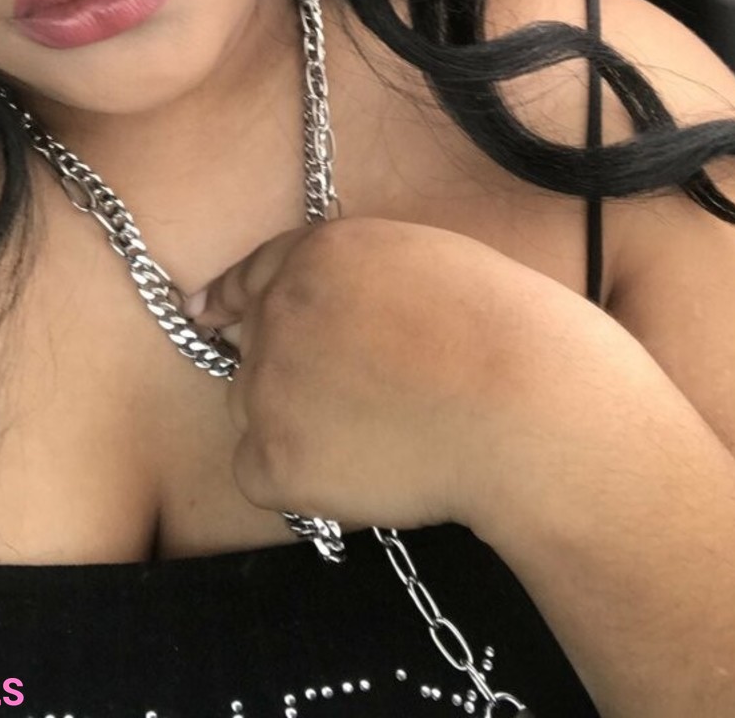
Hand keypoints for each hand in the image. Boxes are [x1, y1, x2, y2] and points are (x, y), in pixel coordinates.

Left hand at [184, 216, 562, 531]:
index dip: (231, 297)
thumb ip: (360, 277)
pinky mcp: (272, 461)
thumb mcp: (425, 263)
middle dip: (288, 373)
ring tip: (378, 438)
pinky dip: (299, 481)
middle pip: (253, 350)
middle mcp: (279, 311)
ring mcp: (267, 386)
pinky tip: (363, 474)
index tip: (208, 313)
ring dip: (294, 426)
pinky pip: (261, 473)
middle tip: (351, 404)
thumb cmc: (505, 335)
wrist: (525, 409)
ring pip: (253, 412)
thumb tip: (336, 307)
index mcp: (319, 253)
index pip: (254, 274)